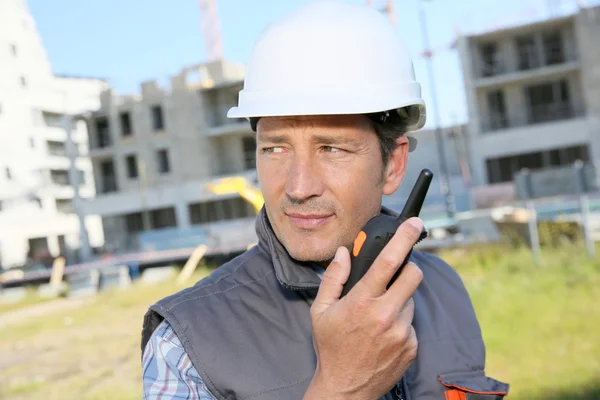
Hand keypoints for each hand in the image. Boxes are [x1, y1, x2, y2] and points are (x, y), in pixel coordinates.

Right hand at [303, 217, 423, 399]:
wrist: (345, 388)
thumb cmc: (330, 346)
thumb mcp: (321, 310)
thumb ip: (334, 278)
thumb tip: (344, 253)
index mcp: (362, 302)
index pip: (388, 262)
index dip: (404, 239)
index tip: (414, 224)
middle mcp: (385, 315)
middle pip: (414, 276)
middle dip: (408, 268)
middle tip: (395, 275)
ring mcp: (402, 332)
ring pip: (410, 300)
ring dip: (399, 301)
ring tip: (377, 317)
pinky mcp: (412, 346)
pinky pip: (411, 323)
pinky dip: (400, 323)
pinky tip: (383, 334)